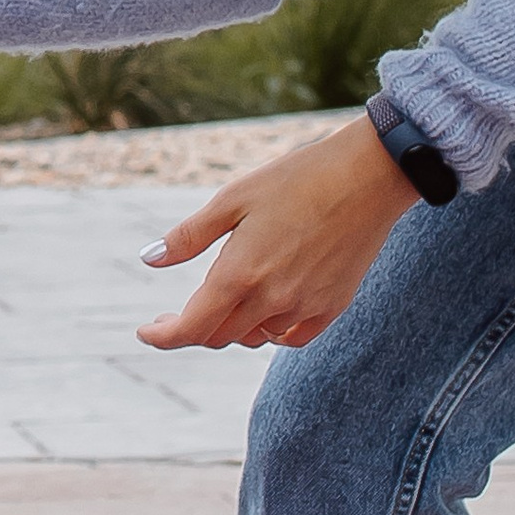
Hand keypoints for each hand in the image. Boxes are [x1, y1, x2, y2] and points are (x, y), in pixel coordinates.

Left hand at [136, 115, 417, 351]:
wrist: (367, 177)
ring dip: (233, 327)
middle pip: (220, 336)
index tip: (147, 332)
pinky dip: (271, 331)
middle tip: (179, 312)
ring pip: (255, 338)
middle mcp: (271, 299)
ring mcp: (305, 306)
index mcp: (239, 273)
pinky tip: (267, 309)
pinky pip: (293, 337)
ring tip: (227, 299)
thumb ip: (188, 236)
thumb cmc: (294, 179)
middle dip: (194, 328)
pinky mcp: (333, 306)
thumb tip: (149, 258)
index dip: (164, 336)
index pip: (192, 328)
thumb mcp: (232, 199)